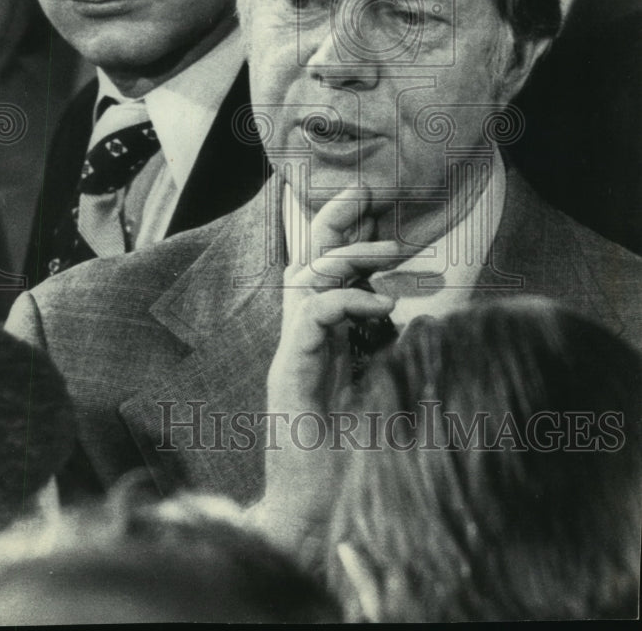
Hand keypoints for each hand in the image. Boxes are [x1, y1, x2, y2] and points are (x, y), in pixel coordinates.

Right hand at [249, 188, 398, 555]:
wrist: (318, 513)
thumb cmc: (353, 459)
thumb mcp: (383, 393)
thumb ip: (390, 354)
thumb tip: (419, 321)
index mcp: (324, 339)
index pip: (329, 272)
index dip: (349, 236)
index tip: (381, 211)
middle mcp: (305, 339)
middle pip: (309, 261)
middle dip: (335, 222)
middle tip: (367, 193)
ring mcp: (293, 353)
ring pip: (304, 279)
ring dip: (346, 255)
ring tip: (389, 249)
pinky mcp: (288, 373)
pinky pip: (310, 319)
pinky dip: (345, 303)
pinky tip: (381, 307)